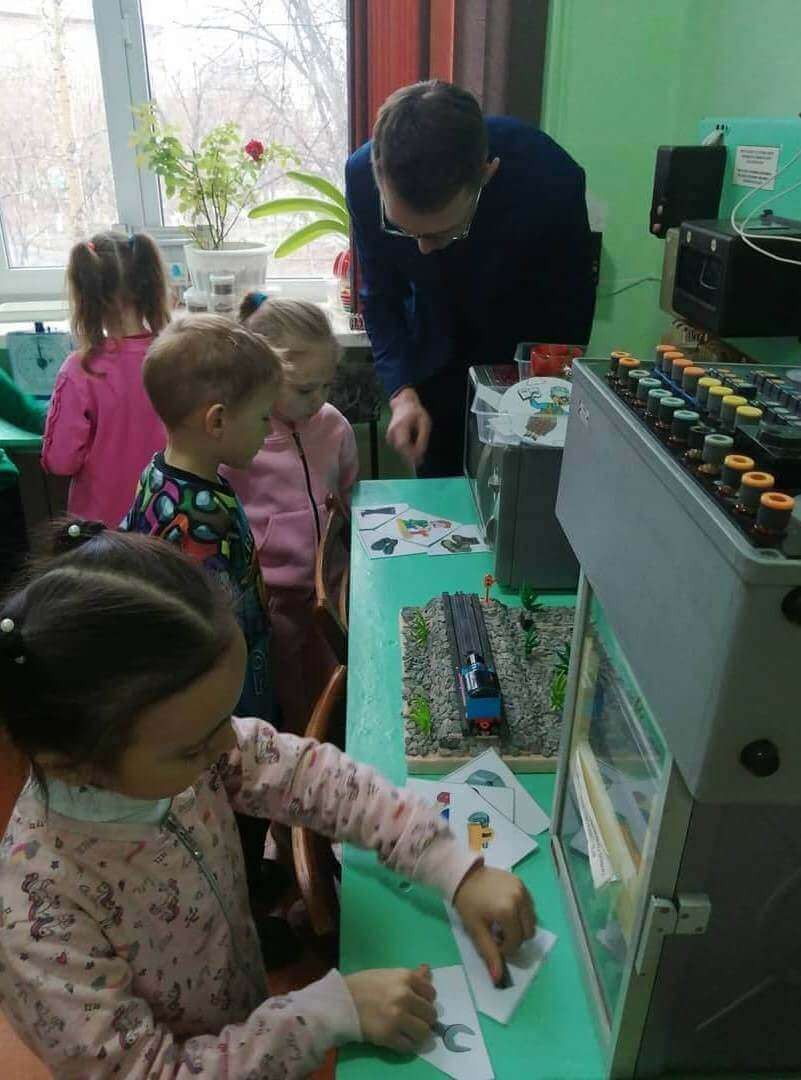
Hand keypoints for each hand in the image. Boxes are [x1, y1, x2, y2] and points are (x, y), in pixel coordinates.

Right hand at [344, 964, 436, 1052]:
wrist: (339, 1001)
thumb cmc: (363, 984)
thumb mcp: (388, 974)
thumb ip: (410, 976)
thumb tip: (428, 971)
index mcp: (405, 977)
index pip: (431, 993)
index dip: (425, 1000)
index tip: (418, 1004)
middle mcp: (405, 996)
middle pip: (430, 1014)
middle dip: (424, 1018)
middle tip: (414, 1019)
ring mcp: (397, 1017)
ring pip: (423, 1032)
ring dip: (418, 1034)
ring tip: (409, 1031)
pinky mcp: (388, 1036)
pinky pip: (408, 1046)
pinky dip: (406, 1045)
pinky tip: (398, 1038)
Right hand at [387, 388, 431, 467]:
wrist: (404, 404)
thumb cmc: (416, 413)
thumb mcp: (425, 423)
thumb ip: (423, 439)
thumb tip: (420, 454)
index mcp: (401, 426)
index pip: (403, 444)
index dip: (410, 454)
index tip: (419, 460)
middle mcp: (392, 431)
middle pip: (400, 449)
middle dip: (411, 456)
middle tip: (421, 460)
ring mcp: (389, 435)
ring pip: (400, 450)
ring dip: (409, 452)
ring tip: (417, 446)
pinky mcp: (389, 438)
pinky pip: (399, 447)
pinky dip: (406, 449)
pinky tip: (411, 442)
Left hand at [453, 866, 535, 983]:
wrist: (464, 876)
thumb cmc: (468, 904)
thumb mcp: (476, 930)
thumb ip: (489, 953)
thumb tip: (498, 978)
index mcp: (508, 911)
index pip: (516, 941)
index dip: (505, 948)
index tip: (492, 942)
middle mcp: (520, 899)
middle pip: (529, 932)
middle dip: (515, 938)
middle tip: (498, 934)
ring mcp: (523, 889)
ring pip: (531, 919)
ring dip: (520, 926)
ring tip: (502, 922)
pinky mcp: (522, 882)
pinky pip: (529, 905)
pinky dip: (521, 913)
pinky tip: (505, 910)